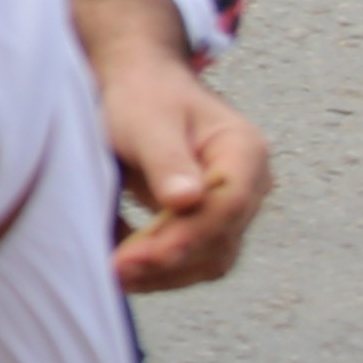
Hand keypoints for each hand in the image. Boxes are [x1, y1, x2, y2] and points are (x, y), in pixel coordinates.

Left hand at [77, 0, 271, 290]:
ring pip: (206, 259)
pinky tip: (119, 265)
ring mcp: (229, 210)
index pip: (228, 205)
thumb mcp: (148, 118)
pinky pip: (188, 259)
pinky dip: (156, 269)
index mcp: (244, 151)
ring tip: (114, 275)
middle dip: (168, 260)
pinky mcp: (205, 226)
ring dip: (162, 274)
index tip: (143, 255)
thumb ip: (167, 158)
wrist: (138, 86)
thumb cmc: (144, 95)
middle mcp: (248, 186)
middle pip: (219, 240)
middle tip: (116, 270)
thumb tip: (188, 201)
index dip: (188, 235)